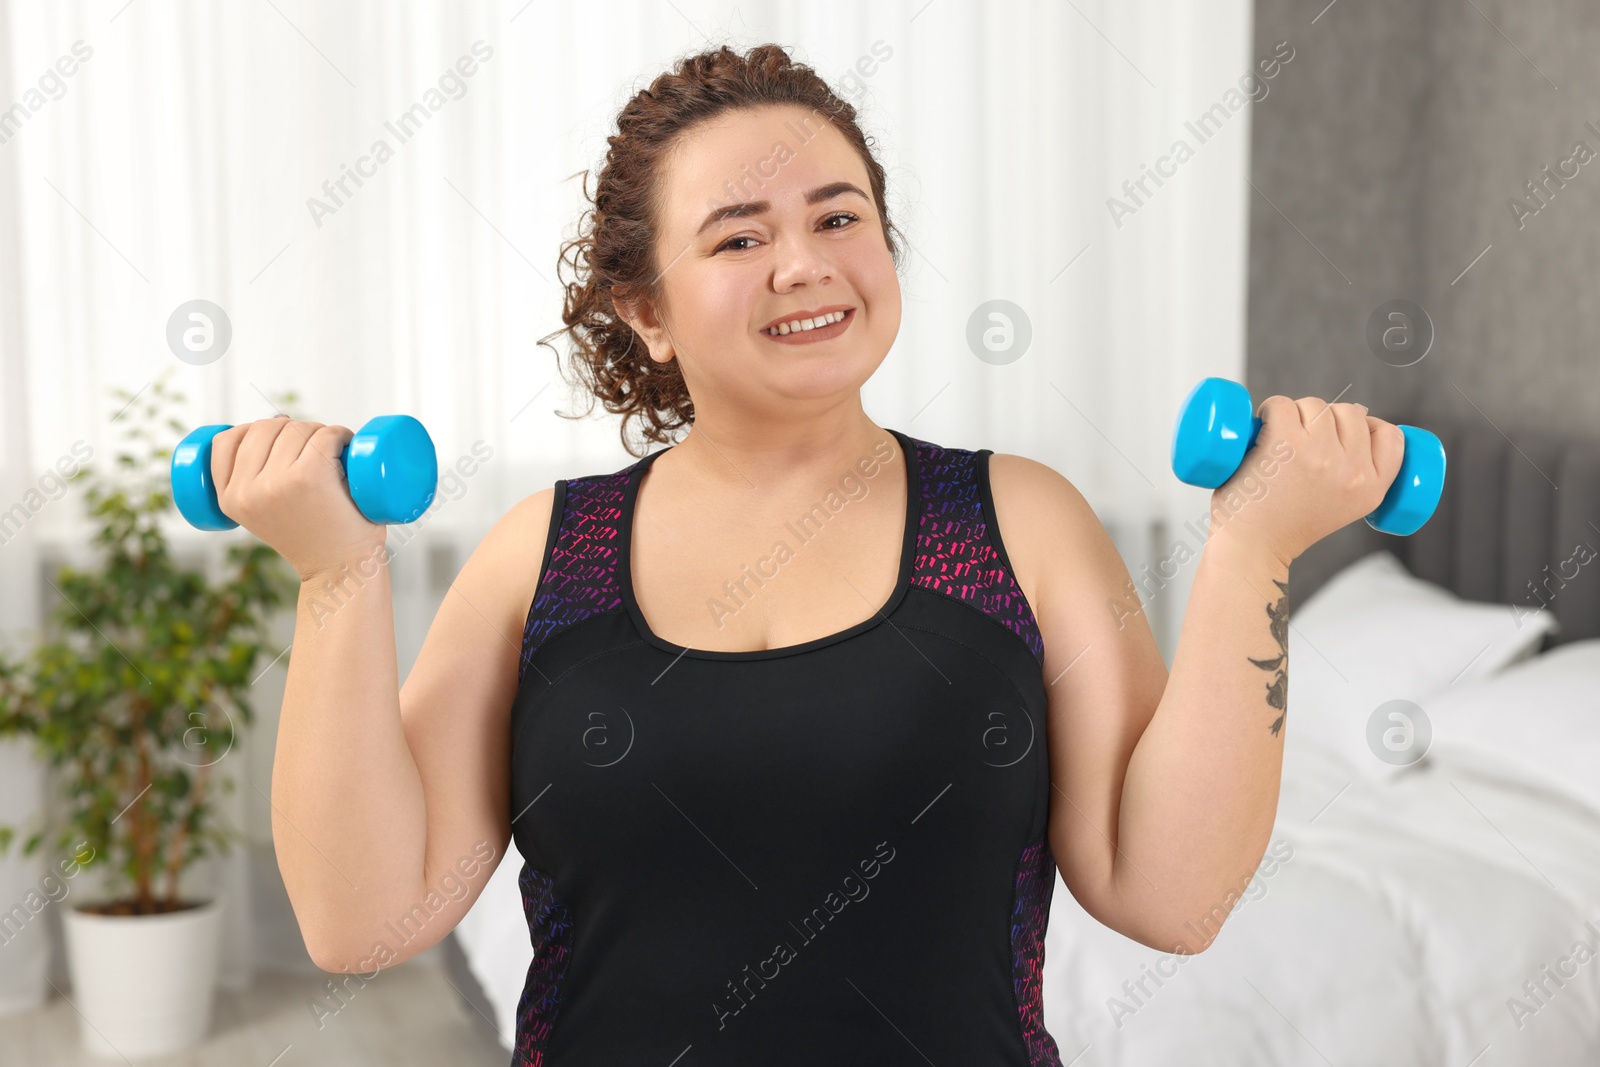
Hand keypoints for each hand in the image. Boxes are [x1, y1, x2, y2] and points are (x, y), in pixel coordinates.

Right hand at [209, 416, 387, 581]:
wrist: (340, 571)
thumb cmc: (312, 538)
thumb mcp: (263, 513)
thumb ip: (253, 480)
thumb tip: (276, 421)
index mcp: (229, 500)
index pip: (226, 441)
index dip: (253, 431)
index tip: (278, 441)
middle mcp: (247, 491)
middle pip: (265, 428)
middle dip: (292, 429)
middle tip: (316, 450)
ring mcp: (277, 482)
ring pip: (297, 428)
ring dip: (319, 431)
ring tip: (333, 453)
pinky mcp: (310, 475)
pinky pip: (325, 434)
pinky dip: (340, 433)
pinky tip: (346, 445)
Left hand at [1208, 396, 1405, 566]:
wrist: (1251, 550)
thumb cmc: (1285, 525)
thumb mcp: (1344, 506)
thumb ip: (1356, 470)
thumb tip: (1355, 414)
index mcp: (1373, 489)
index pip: (1391, 436)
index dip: (1366, 426)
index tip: (1341, 436)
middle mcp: (1352, 471)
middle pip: (1349, 412)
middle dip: (1323, 420)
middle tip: (1298, 447)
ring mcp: (1320, 454)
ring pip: (1315, 405)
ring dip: (1295, 415)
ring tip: (1278, 444)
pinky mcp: (1285, 443)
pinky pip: (1282, 404)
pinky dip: (1269, 410)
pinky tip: (1261, 430)